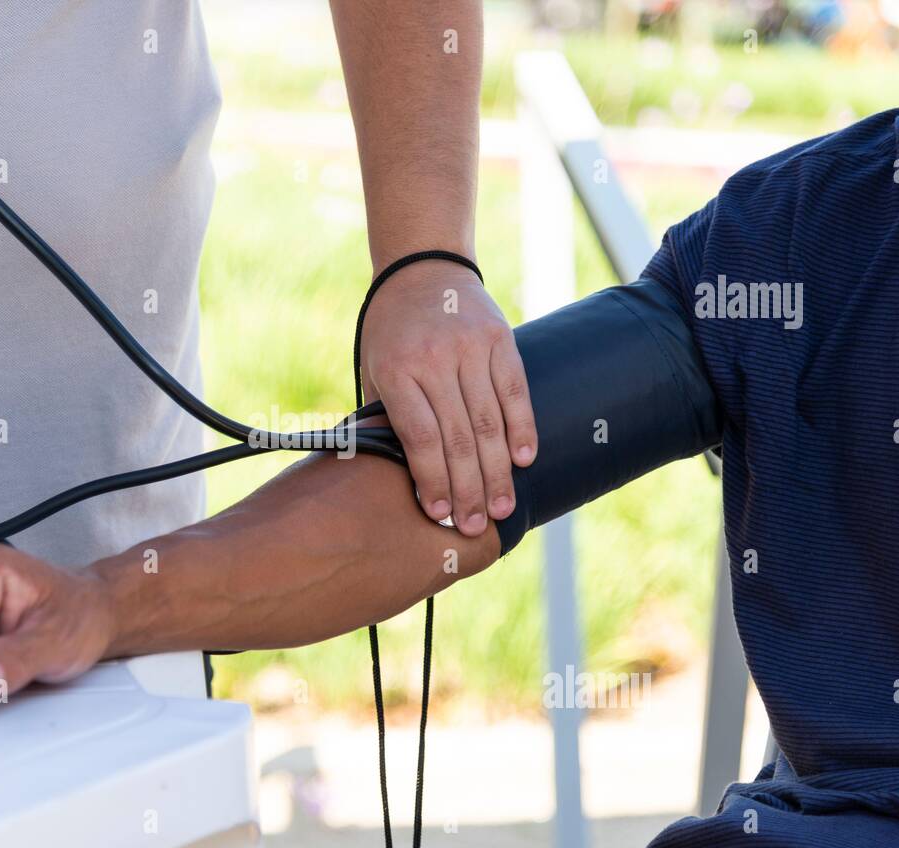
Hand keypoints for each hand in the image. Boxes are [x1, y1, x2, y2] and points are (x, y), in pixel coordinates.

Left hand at [360, 260, 536, 535]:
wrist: (422, 270)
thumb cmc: (391, 332)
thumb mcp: (375, 369)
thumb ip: (386, 417)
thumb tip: (400, 478)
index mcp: (397, 371)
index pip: (420, 437)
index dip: (432, 479)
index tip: (438, 514)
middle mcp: (435, 360)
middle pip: (458, 437)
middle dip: (467, 489)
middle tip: (473, 527)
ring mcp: (470, 348)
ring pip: (489, 421)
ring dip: (497, 471)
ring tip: (500, 508)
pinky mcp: (500, 339)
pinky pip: (515, 391)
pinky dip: (521, 428)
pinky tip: (523, 461)